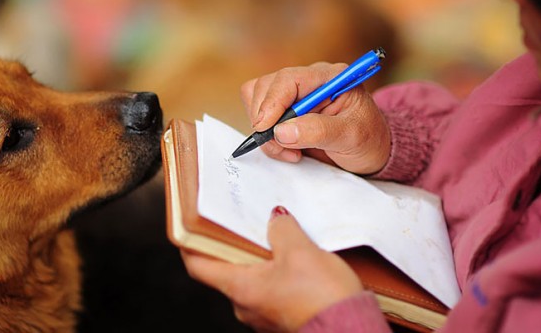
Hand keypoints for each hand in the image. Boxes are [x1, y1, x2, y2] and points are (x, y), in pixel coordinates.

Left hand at [181, 206, 362, 332]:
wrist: (351, 331)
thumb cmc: (322, 299)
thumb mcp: (300, 251)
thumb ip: (282, 229)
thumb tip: (276, 219)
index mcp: (239, 288)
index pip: (198, 265)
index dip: (190, 244)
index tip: (189, 227)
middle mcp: (245, 305)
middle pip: (227, 270)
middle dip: (236, 245)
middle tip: (245, 222)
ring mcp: (264, 316)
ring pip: (253, 281)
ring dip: (262, 260)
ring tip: (279, 237)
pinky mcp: (284, 320)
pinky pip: (273, 292)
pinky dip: (279, 274)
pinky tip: (298, 261)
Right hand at [240, 62, 390, 174]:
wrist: (371, 150)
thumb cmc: (368, 139)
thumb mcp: (351, 137)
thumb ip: (319, 131)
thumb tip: (282, 131)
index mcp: (330, 77)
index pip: (289, 79)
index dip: (272, 102)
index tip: (266, 128)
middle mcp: (309, 79)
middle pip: (266, 86)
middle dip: (266, 119)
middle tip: (283, 147)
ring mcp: (294, 94)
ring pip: (256, 98)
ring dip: (265, 128)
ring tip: (288, 150)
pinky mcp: (284, 109)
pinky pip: (259, 114)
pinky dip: (266, 134)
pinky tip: (286, 147)